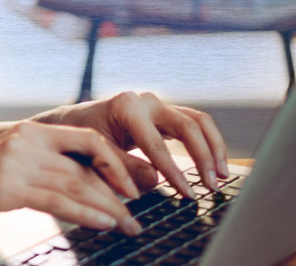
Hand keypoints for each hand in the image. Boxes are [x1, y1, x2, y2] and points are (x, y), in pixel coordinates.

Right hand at [0, 121, 143, 235]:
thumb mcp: (8, 168)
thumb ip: (42, 169)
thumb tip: (86, 185)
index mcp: (28, 132)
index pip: (87, 140)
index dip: (116, 161)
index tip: (136, 184)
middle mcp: (25, 142)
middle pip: (87, 166)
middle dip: (119, 192)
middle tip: (139, 213)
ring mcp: (15, 163)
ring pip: (77, 185)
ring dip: (109, 208)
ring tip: (129, 225)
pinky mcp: (5, 188)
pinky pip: (57, 201)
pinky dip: (86, 213)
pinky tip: (103, 223)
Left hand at [38, 91, 228, 197]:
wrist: (74, 123)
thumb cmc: (81, 138)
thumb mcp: (95, 155)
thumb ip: (122, 168)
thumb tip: (155, 182)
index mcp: (126, 107)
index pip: (157, 144)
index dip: (174, 172)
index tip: (188, 194)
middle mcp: (145, 101)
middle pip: (188, 125)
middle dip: (203, 157)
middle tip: (212, 185)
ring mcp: (156, 105)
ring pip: (198, 121)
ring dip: (214, 148)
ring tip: (222, 176)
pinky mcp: (163, 114)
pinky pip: (194, 125)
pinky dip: (207, 143)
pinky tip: (215, 165)